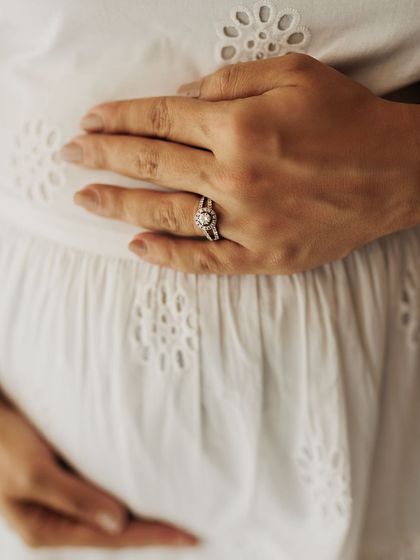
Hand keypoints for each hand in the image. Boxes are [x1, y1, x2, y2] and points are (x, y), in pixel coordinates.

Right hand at [0, 395, 196, 548]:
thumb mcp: (33, 473)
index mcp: (47, 528)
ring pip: (112, 510)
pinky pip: (104, 488)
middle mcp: (59, 518)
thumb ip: (75, 498)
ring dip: (143, 510)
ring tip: (178, 510)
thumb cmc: (1, 443)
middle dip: (153, 530)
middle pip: (115, 530)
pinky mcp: (67, 475)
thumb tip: (119, 523)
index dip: (153, 537)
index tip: (189, 537)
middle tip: (194, 530)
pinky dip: (128, 489)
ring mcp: (64, 497)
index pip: (111, 539)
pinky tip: (146, 482)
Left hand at [63, 53, 419, 274]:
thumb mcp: (293, 73)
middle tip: (71, 155)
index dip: (120, 119)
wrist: (395, 172)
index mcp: (240, 127)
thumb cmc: (348, 118)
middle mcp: (236, 177)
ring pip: (167, 213)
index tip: (91, 122)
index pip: (161, 120)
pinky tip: (136, 247)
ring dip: (119, 204)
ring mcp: (248, 223)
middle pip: (153, 164)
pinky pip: (205, 261)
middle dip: (104, 156)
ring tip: (86, 198)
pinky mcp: (264, 257)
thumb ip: (229, 82)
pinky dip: (167, 256)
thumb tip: (179, 99)